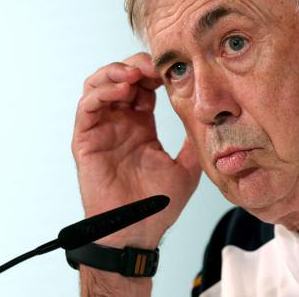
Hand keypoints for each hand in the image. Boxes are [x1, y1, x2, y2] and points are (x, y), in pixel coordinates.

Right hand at [72, 52, 200, 247]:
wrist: (137, 232)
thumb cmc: (157, 206)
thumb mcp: (186, 168)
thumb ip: (193, 143)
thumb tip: (212, 122)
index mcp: (141, 127)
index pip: (144, 87)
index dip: (154, 73)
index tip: (171, 69)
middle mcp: (120, 124)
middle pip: (120, 78)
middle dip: (136, 66)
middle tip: (154, 66)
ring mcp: (101, 130)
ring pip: (98, 85)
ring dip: (115, 73)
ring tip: (135, 74)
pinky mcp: (86, 141)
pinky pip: (86, 108)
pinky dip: (101, 92)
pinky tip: (122, 91)